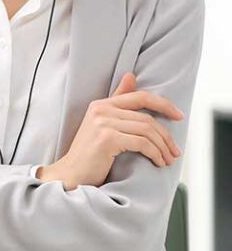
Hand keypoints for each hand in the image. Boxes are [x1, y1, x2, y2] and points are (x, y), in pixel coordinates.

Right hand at [38, 72, 183, 189]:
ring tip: (168, 159)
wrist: (71, 174)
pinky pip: (141, 143)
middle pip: (147, 118)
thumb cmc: (90, 154)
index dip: (163, 104)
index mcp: (101, 104)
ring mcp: (102, 123)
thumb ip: (117, 102)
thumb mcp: (103, 124)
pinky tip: (158, 162)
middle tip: (175, 151)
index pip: (139, 96)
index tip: (179, 116)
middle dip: (166, 136)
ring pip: (147, 131)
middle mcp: (101, 109)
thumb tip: (131, 76)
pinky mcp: (107, 138)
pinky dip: (155, 153)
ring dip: (162, 147)